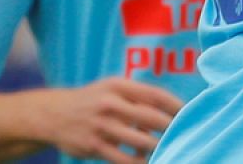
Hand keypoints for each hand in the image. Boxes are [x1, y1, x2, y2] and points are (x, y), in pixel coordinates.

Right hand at [31, 77, 182, 163]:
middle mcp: (110, 103)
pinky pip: (123, 159)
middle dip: (171, 128)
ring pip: (140, 141)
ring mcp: (102, 125)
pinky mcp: (94, 146)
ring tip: (170, 149)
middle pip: (151, 118)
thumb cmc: (92, 99)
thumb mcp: (111, 87)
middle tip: (185, 134)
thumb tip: (170, 109)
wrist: (53, 114)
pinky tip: (148, 162)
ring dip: (158, 147)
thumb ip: (137, 96)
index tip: (189, 113)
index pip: (155, 95)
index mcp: (118, 86)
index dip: (175, 105)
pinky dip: (139, 162)